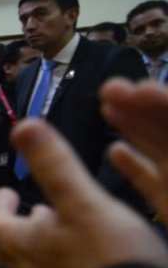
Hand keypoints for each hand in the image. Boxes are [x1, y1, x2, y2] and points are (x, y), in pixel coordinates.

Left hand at [0, 119, 167, 267]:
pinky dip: (48, 245)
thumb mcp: (82, 202)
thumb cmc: (106, 260)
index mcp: (14, 242)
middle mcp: (21, 267)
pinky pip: (47, 266)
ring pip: (24, 251)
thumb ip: (53, 164)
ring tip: (42, 211)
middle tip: (7, 194)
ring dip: (26, 228)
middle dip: (1, 211)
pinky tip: (73, 241)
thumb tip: (23, 124)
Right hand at [101, 78, 167, 218]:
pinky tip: (114, 151)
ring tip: (107, 107)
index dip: (159, 101)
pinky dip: (132, 164)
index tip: (132, 89)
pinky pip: (151, 178)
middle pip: (167, 125)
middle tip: (109, 90)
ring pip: (158, 145)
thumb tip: (121, 143)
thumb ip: (158, 140)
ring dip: (132, 125)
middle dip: (140, 105)